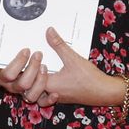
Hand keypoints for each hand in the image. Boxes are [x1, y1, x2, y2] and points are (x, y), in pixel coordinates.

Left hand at [0, 29, 121, 107]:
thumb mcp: (73, 58)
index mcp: (49, 84)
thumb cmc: (89, 79)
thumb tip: (49, 31)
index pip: (28, 79)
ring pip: (35, 95)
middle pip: (27, 89)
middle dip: (25, 77)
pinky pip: (45, 95)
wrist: (104, 92)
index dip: (25, 68)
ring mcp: (55, 97)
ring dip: (33, 84)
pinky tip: (47, 76)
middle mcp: (49, 93)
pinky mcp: (61, 97)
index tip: (28, 56)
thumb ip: (59, 45)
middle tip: (24, 64)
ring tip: (34, 70)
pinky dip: (43, 88)